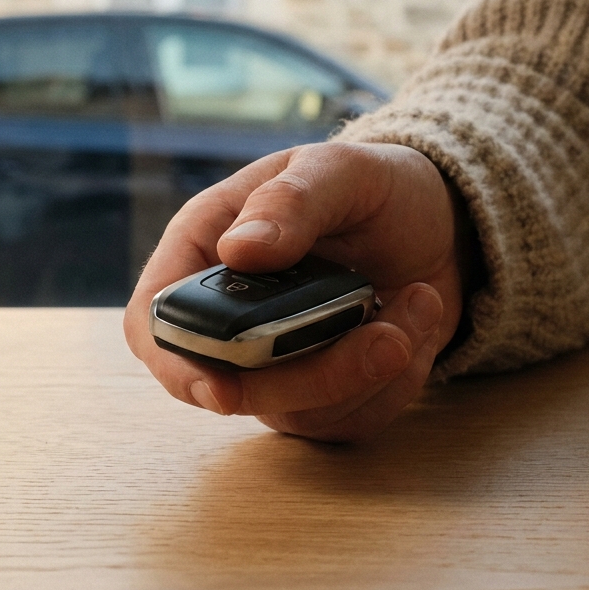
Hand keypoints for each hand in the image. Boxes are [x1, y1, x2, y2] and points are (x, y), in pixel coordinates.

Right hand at [123, 142, 464, 442]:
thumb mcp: (339, 170)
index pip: (153, 324)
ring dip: (373, 370)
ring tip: (419, 301)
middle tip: (391, 337)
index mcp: (205, 250)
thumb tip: (238, 252)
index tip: (223, 390)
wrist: (435, 222)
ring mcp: (275, 363)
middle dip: (317, 376)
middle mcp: (229, 317)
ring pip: (300, 411)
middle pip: (232, 387)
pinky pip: (350, 419)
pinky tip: (417, 320)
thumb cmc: (371, 186)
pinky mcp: (324, 394)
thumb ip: (290, 202)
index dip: (175, 365)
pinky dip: (397, 380)